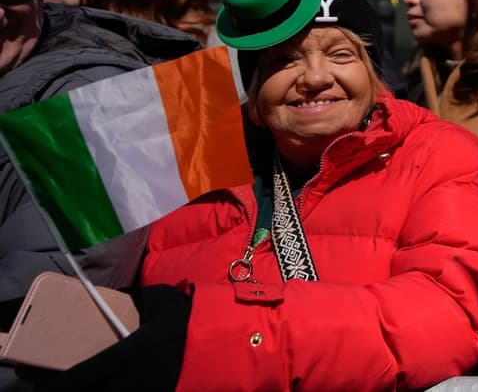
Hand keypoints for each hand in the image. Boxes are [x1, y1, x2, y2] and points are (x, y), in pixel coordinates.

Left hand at [36, 285, 190, 391]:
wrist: (234, 342)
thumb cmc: (194, 319)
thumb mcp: (161, 301)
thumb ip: (135, 300)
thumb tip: (117, 295)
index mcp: (123, 357)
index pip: (74, 381)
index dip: (52, 387)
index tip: (42, 385)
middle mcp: (128, 383)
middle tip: (70, 384)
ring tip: (99, 384)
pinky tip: (126, 386)